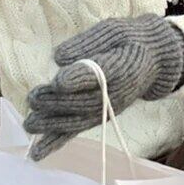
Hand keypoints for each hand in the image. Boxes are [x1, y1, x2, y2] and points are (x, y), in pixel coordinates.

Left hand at [23, 13, 183, 160]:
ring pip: (79, 120)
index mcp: (121, 67)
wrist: (153, 59)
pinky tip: (38, 153)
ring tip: (30, 124)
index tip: (58, 81)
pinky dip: (57, 141)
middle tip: (34, 98)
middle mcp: (115, 94)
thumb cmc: (128, 40)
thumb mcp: (112, 31)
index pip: (98, 76)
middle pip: (84, 101)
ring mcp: (107, 108)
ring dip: (53, 124)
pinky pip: (78, 129)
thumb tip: (59, 57)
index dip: (79, 80)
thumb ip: (88, 42)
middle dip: (58, 102)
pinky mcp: (99, 116)